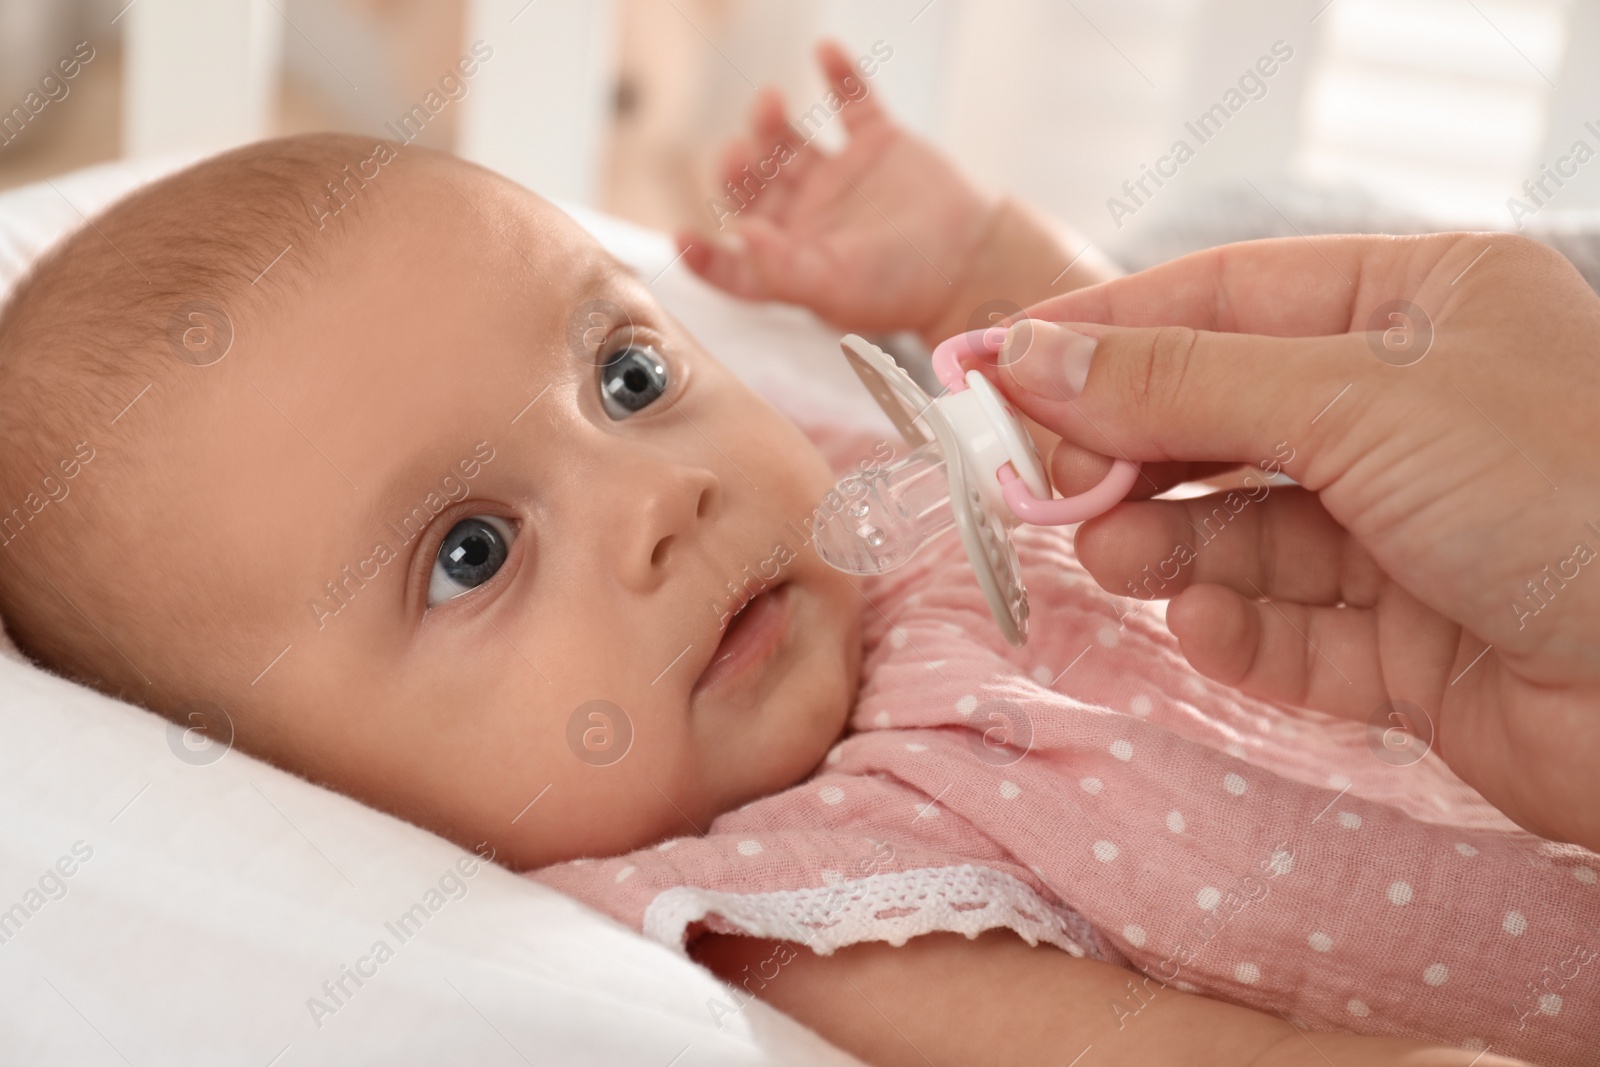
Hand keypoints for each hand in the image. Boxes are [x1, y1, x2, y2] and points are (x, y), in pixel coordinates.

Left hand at [675, 41, 999, 343]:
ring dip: (770, 120)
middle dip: (737, 167)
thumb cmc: (901, 288)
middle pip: (753, 186)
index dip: (705, 255)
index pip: (735, 260)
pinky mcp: (876, 144)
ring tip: (770, 103)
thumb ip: (780, 267)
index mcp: (792, 259)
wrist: (970, 260)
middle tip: (738, 152)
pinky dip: (839, 73)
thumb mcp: (833, 288)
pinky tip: (825, 50)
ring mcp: (839, 177)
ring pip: (787, 141)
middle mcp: (808, 216)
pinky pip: (851, 101)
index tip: (682, 237)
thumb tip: (739, 234)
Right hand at [995, 233, 1599, 850]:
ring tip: (1111, 553)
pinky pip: (1291, 628)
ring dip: (1169, 543)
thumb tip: (1033, 354)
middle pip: (1221, 418)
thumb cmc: (1564, 495)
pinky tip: (1204, 625)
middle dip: (1130, 449)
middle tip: (1043, 481)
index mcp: (1420, 308)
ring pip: (1243, 529)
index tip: (994, 363)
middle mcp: (1412, 412)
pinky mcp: (1409, 644)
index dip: (1104, 331)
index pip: (1225, 299)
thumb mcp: (1354, 403)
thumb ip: (1181, 385)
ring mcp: (1409, 532)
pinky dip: (1238, 628)